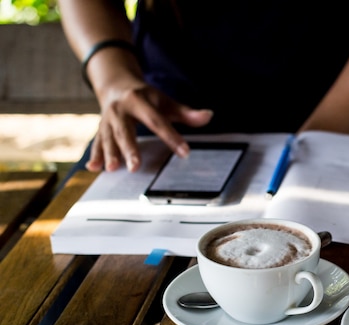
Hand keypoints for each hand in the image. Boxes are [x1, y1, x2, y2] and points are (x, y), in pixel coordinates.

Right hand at [88, 83, 212, 171]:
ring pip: (108, 139)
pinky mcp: (100, 130)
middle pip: (125, 131)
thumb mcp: (165, 101)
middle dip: (129, 149)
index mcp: (138, 100)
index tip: (185, 152)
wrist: (115, 84)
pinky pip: (96, 143)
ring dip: (109, 154)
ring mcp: (107, 120)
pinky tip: (92, 168)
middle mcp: (120, 110)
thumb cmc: (145, 97)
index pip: (157, 121)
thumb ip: (185, 112)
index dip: (171, 136)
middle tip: (135, 166)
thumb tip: (208, 116)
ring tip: (112, 169)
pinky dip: (94, 156)